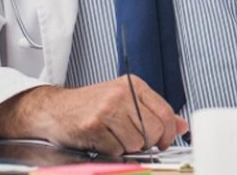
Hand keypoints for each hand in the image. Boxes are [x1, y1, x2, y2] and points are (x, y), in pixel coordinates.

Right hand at [0, 77, 188, 155]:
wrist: (55, 109)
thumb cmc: (91, 105)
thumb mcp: (125, 101)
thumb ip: (154, 112)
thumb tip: (182, 125)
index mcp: (134, 85)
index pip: (165, 112)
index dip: (169, 133)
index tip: (164, 141)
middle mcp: (122, 94)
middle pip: (154, 130)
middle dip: (147, 143)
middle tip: (133, 141)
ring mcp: (107, 109)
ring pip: (136, 143)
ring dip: (126, 148)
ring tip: (113, 138)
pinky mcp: (93, 125)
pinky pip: (115, 150)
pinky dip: (111, 151)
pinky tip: (101, 140)